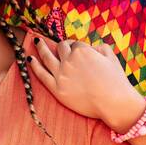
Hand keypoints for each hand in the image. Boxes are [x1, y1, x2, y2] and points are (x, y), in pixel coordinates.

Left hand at [24, 31, 142, 125]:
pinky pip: (41, 74)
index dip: (74, 46)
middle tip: (57, 46)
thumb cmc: (116, 80)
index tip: (74, 49)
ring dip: (40, 47)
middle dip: (60, 46)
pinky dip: (34, 66)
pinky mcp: (56, 89)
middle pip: (60, 48)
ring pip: (46, 57)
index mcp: (82, 50)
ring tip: (36, 42)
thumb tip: (92, 47)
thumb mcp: (111, 57)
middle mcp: (69, 60)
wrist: (113, 102)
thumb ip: (100, 48)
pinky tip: (29, 59)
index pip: (74, 44)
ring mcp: (61, 74)